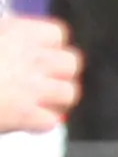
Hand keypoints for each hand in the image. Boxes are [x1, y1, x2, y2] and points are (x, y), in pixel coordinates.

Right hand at [0, 15, 77, 133]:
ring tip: (39, 102)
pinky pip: (51, 121)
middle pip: (71, 63)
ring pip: (69, 93)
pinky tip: (26, 122)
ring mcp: (31, 88)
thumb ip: (3, 35)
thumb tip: (7, 32)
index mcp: (17, 34)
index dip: (50, 46)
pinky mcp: (24, 116)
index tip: (40, 53)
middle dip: (60, 73)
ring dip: (55, 99)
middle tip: (45, 80)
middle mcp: (31, 58)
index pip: (57, 34)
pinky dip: (40, 124)